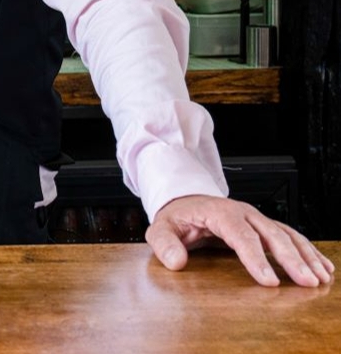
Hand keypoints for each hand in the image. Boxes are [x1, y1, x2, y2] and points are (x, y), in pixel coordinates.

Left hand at [147, 195, 334, 286]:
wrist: (185, 200)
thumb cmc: (177, 216)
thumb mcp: (161, 227)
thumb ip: (164, 244)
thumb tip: (176, 262)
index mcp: (220, 212)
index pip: (241, 236)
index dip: (256, 258)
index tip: (269, 281)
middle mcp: (243, 213)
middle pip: (272, 235)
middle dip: (292, 260)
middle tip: (307, 282)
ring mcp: (257, 218)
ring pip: (287, 235)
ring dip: (306, 256)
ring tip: (320, 277)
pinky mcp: (264, 225)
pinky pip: (290, 236)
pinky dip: (308, 251)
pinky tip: (321, 266)